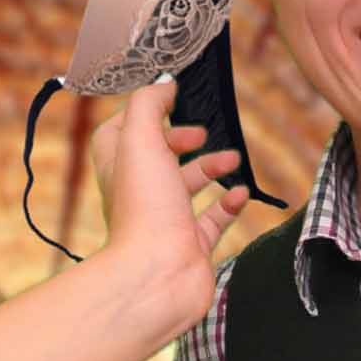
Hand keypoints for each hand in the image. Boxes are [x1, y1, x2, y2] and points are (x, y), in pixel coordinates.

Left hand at [93, 81, 248, 286]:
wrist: (157, 276)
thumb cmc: (144, 208)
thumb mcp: (139, 139)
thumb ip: (148, 104)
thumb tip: (162, 84)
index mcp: (120, 167)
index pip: (119, 133)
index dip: (142, 116)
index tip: (170, 104)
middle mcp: (139, 194)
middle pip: (158, 158)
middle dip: (182, 140)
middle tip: (201, 134)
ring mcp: (166, 221)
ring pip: (188, 186)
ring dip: (211, 168)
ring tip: (231, 158)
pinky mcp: (191, 246)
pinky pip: (213, 220)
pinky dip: (229, 203)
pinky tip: (241, 192)